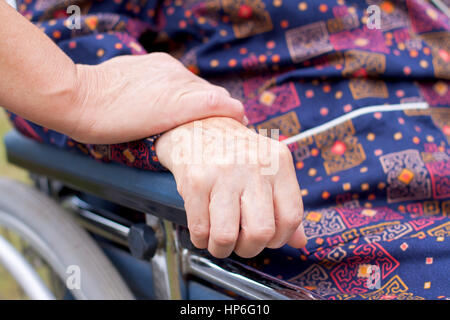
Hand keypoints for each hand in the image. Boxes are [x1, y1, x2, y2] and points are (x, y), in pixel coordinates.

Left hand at [69, 53, 245, 143]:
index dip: (235, 115)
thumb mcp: (153, 135)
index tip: (237, 126)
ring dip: (199, 97)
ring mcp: (167, 67)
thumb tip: (201, 122)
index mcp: (182, 100)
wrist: (78, 98)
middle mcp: (180, 79)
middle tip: (214, 125)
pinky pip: (178, 74)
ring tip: (189, 114)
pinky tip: (168, 98)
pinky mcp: (155, 60)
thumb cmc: (111, 125)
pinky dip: (181, 87)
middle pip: (213, 92)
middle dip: (219, 108)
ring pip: (196, 83)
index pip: (225, 102)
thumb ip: (184, 122)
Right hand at [155, 117, 306, 257]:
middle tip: (241, 242)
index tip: (267, 239)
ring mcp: (224, 173)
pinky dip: (201, 239)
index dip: (279, 238)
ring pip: (227, 236)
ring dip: (221, 248)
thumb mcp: (267, 167)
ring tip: (219, 239)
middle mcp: (254, 166)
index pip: (291, 217)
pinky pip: (200, 229)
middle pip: (261, 232)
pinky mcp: (196, 180)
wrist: (194, 123)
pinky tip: (203, 228)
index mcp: (278, 162)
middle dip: (249, 248)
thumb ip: (284, 204)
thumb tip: (299, 241)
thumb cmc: (233, 150)